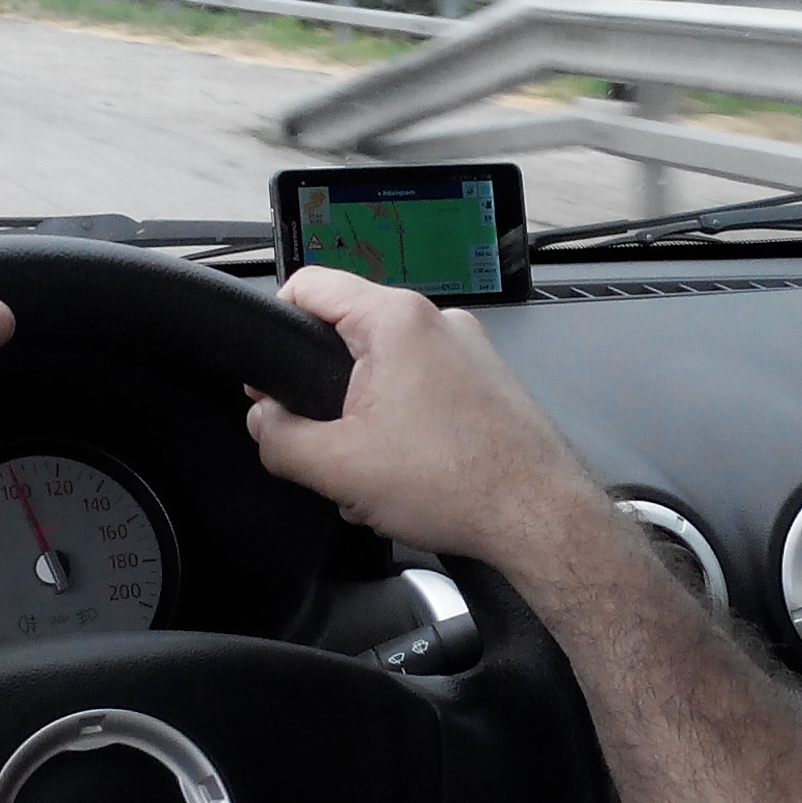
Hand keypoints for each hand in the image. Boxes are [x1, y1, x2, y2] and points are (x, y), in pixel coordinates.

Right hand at [246, 267, 606, 561]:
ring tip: (375, 471)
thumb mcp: (337, 467)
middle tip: (323, 441)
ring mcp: (466, 351)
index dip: (276, 323)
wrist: (538, 518)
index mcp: (397, 320)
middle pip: (348, 334)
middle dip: (325, 392)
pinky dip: (402, 427)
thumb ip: (278, 437)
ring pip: (385, 370)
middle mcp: (437, 322)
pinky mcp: (483, 383)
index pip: (310, 284)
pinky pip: (420, 391)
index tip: (270, 370)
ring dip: (365, 419)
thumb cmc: (461, 484)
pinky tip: (406, 474)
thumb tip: (263, 421)